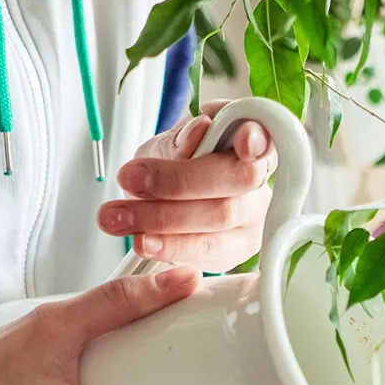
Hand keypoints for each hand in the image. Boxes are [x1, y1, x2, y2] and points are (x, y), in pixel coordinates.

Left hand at [97, 100, 275, 270]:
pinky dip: (171, 247)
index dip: (258, 138)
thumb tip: (199, 132)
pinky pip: (209, 253)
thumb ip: (182, 139)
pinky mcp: (238, 252)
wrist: (166, 200)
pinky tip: (143, 241)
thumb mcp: (169, 143)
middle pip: (238, 179)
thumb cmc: (175, 164)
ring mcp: (254, 219)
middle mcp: (261, 181)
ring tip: (119, 217)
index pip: (266, 135)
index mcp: (253, 141)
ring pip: (221, 218)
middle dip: (181, 180)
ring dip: (164, 218)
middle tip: (131, 178)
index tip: (242, 140)